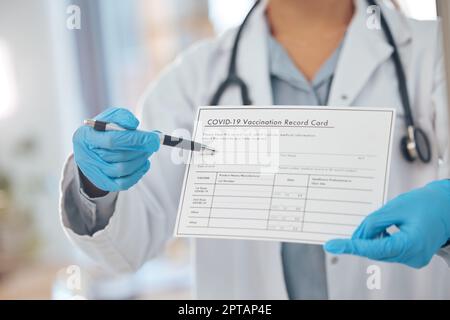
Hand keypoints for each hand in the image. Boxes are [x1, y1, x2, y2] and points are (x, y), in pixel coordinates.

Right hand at [73, 107, 159, 191]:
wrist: (89, 149)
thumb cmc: (102, 131)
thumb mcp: (108, 118)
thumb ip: (121, 116)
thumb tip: (134, 124)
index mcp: (85, 137)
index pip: (113, 140)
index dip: (135, 139)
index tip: (153, 137)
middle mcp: (87, 156)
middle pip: (119, 156)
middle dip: (141, 149)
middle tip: (153, 143)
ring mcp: (94, 172)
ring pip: (123, 169)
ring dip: (141, 159)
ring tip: (147, 150)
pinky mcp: (103, 182)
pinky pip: (124, 183)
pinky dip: (138, 173)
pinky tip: (144, 163)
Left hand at [324, 180, 449, 267]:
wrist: (447, 206)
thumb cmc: (426, 203)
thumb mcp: (394, 208)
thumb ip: (373, 223)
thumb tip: (358, 237)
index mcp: (411, 244)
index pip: (374, 249)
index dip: (351, 246)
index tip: (333, 245)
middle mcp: (413, 257)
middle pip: (375, 251)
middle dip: (363, 239)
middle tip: (359, 227)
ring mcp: (413, 259)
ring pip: (380, 251)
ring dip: (373, 239)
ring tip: (385, 221)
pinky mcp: (412, 257)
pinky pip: (388, 250)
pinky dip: (381, 240)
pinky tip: (386, 228)